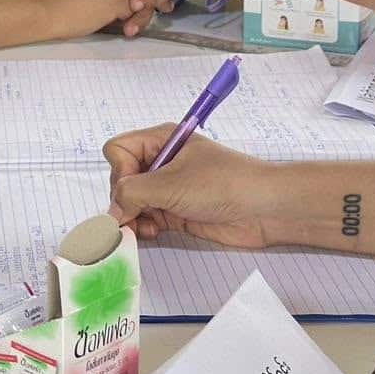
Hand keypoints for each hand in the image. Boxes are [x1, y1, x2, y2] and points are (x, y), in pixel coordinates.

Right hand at [103, 126, 283, 249]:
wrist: (263, 209)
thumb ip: (132, 194)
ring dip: (132, 217)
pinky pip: (146, 218)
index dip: (119, 171)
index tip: (134, 189)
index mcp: (161, 140)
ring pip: (131, 202)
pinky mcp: (176, 211)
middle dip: (123, 200)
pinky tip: (152, 233)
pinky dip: (143, 227)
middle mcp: (161, 162)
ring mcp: (169, 188)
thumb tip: (111, 213)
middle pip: (121, 178)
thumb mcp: (171, 184)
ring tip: (144, 228)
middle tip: (134, 215)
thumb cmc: (222, 184)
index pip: (118, 150)